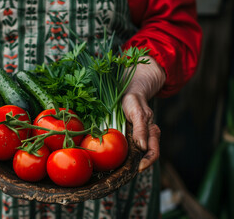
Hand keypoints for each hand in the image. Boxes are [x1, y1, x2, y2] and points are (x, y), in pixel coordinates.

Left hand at [122, 57, 165, 171]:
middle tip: (123, 174)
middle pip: (145, 158)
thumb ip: (141, 128)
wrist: (129, 92)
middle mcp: (147, 137)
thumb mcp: (136, 112)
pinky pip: (128, 150)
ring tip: (117, 171)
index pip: (153, 152)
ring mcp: (138, 138)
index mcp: (152, 132)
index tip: (138, 168)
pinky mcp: (130, 137)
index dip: (147, 163)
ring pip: (136, 156)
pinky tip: (114, 160)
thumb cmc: (134, 100)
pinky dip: (123, 156)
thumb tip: (143, 147)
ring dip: (129, 164)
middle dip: (136, 167)